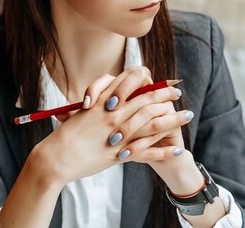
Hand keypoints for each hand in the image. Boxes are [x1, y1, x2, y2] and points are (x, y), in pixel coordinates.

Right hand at [35, 67, 190, 185]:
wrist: (55, 158)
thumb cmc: (65, 136)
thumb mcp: (82, 114)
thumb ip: (99, 105)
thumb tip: (112, 99)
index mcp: (105, 103)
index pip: (135, 90)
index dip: (153, 87)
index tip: (165, 86)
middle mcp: (115, 116)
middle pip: (149, 103)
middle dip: (167, 98)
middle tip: (179, 95)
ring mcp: (119, 135)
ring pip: (154, 124)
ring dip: (174, 120)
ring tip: (188, 116)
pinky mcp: (121, 155)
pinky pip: (148, 151)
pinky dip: (165, 150)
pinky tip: (178, 148)